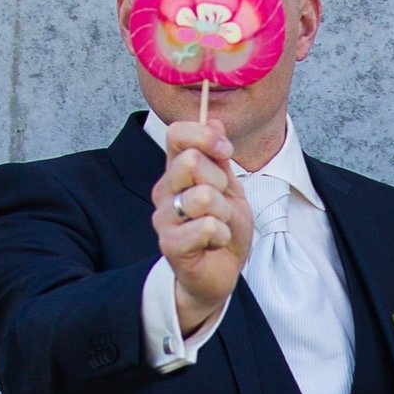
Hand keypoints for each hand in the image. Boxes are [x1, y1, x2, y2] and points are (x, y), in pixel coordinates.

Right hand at [154, 121, 253, 332]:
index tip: (225, 153)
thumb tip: (214, 120)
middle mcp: (164, 190)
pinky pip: (206, 226)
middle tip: (223, 203)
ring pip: (202, 196)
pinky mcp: (170, 244)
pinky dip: (222, 235)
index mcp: (177, 171)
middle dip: (220, 182)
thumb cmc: (223, 230)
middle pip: (190, 161)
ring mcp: (164, 217)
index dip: (205, 137)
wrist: (220, 273)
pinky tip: (216, 243)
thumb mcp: (229, 187)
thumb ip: (219, 156)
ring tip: (221, 226)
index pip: (177, 134)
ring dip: (224, 213)